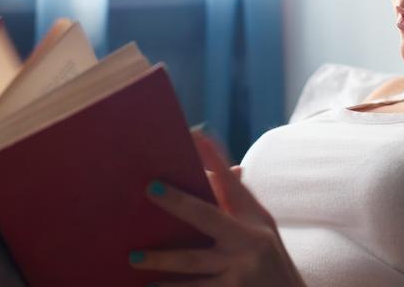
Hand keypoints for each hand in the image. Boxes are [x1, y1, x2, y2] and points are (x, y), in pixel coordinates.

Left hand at [129, 131, 305, 286]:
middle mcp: (249, 239)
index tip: (196, 134)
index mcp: (255, 218)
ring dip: (161, 259)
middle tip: (150, 188)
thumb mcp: (262, 230)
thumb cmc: (270, 261)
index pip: (232, 182)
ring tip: (133, 257)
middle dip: (178, 201)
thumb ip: (240, 205)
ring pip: (192, 262)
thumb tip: (230, 168)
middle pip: (207, 216)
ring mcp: (241, 269)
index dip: (214, 158)